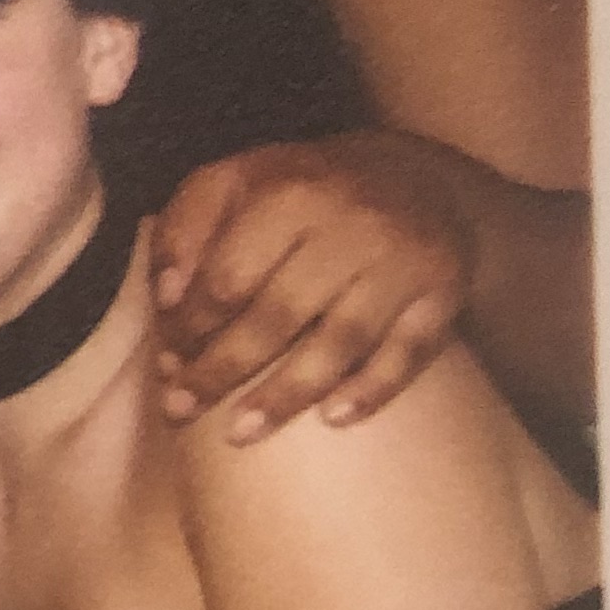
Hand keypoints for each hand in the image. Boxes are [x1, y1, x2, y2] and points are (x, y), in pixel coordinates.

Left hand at [148, 130, 478, 440]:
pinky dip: (372, 390)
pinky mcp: (444, 292)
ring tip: (239, 433)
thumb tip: (164, 297)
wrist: (416, 175)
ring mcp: (404, 262)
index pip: (229, 276)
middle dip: (223, 370)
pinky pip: (409, 353)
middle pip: (279, 314)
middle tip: (181, 410)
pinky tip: (333, 419)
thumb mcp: (232, 183)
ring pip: (341, 341)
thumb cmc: (301, 190)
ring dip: (286, 394)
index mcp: (290, 193)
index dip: (190, 326)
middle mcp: (353, 225)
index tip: (166, 364)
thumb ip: (185, 231)